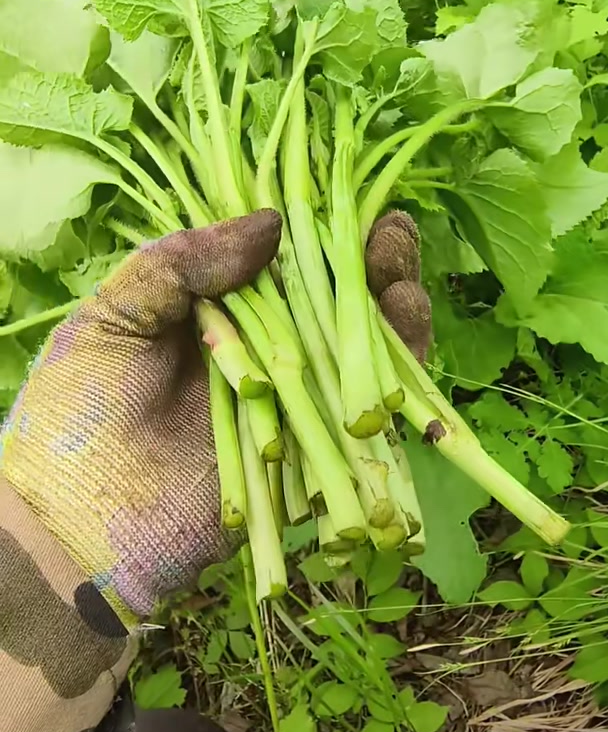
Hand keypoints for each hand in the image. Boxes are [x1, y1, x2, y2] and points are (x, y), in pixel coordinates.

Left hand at [0, 207, 428, 627]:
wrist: (77, 529)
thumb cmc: (76, 418)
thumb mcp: (111, 319)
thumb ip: (178, 264)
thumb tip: (271, 223)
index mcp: (211, 315)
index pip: (276, 262)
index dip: (315, 231)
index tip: (348, 202)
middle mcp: (259, 354)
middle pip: (328, 300)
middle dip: (366, 264)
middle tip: (393, 236)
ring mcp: (289, 404)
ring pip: (356, 349)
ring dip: (389, 308)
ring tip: (400, 275)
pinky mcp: (311, 455)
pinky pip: (364, 409)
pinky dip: (396, 370)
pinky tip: (406, 324)